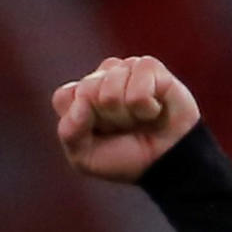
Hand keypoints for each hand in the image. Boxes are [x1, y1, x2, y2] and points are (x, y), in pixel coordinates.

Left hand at [51, 55, 199, 182]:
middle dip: (106, 119)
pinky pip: (139, 83)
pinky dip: (147, 106)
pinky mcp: (150, 67)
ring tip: (139, 120)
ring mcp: (125, 69)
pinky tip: (154, 110)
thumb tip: (82, 101)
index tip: (98, 134)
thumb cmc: (125, 158)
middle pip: (87, 90)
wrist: (166, 164)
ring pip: (112, 88)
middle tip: (122, 129)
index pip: (65, 96)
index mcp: (80, 96)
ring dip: (127, 115)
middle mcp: (101, 78)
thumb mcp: (85, 158)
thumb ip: (69, 132)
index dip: (79, 120)